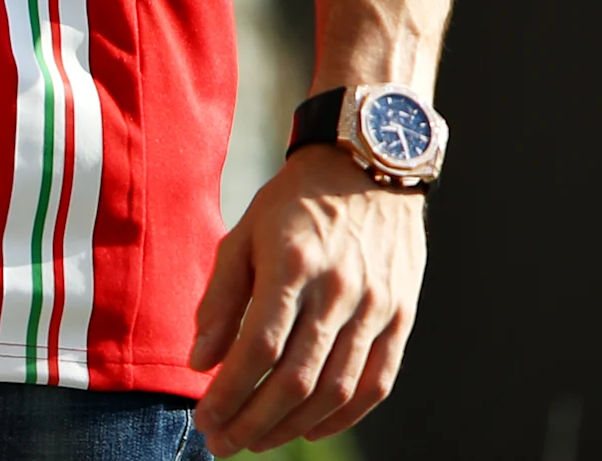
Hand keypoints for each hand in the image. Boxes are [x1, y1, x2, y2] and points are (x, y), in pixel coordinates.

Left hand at [188, 147, 426, 452]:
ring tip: (256, 440)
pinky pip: (376, 384)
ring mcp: (376, 309)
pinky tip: (307, 426)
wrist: (370, 169)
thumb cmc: (294, 203)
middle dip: (253, 420)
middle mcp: (338, 292)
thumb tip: (201, 361)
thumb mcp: (244, 233)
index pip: (258, 346)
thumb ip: (222, 298)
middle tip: (222, 444)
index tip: (204, 417)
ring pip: (335, 389)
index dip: (229, 391)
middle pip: (295, 378)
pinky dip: (342, 416)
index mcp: (293, 265)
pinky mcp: (401, 319)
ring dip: (291, 425)